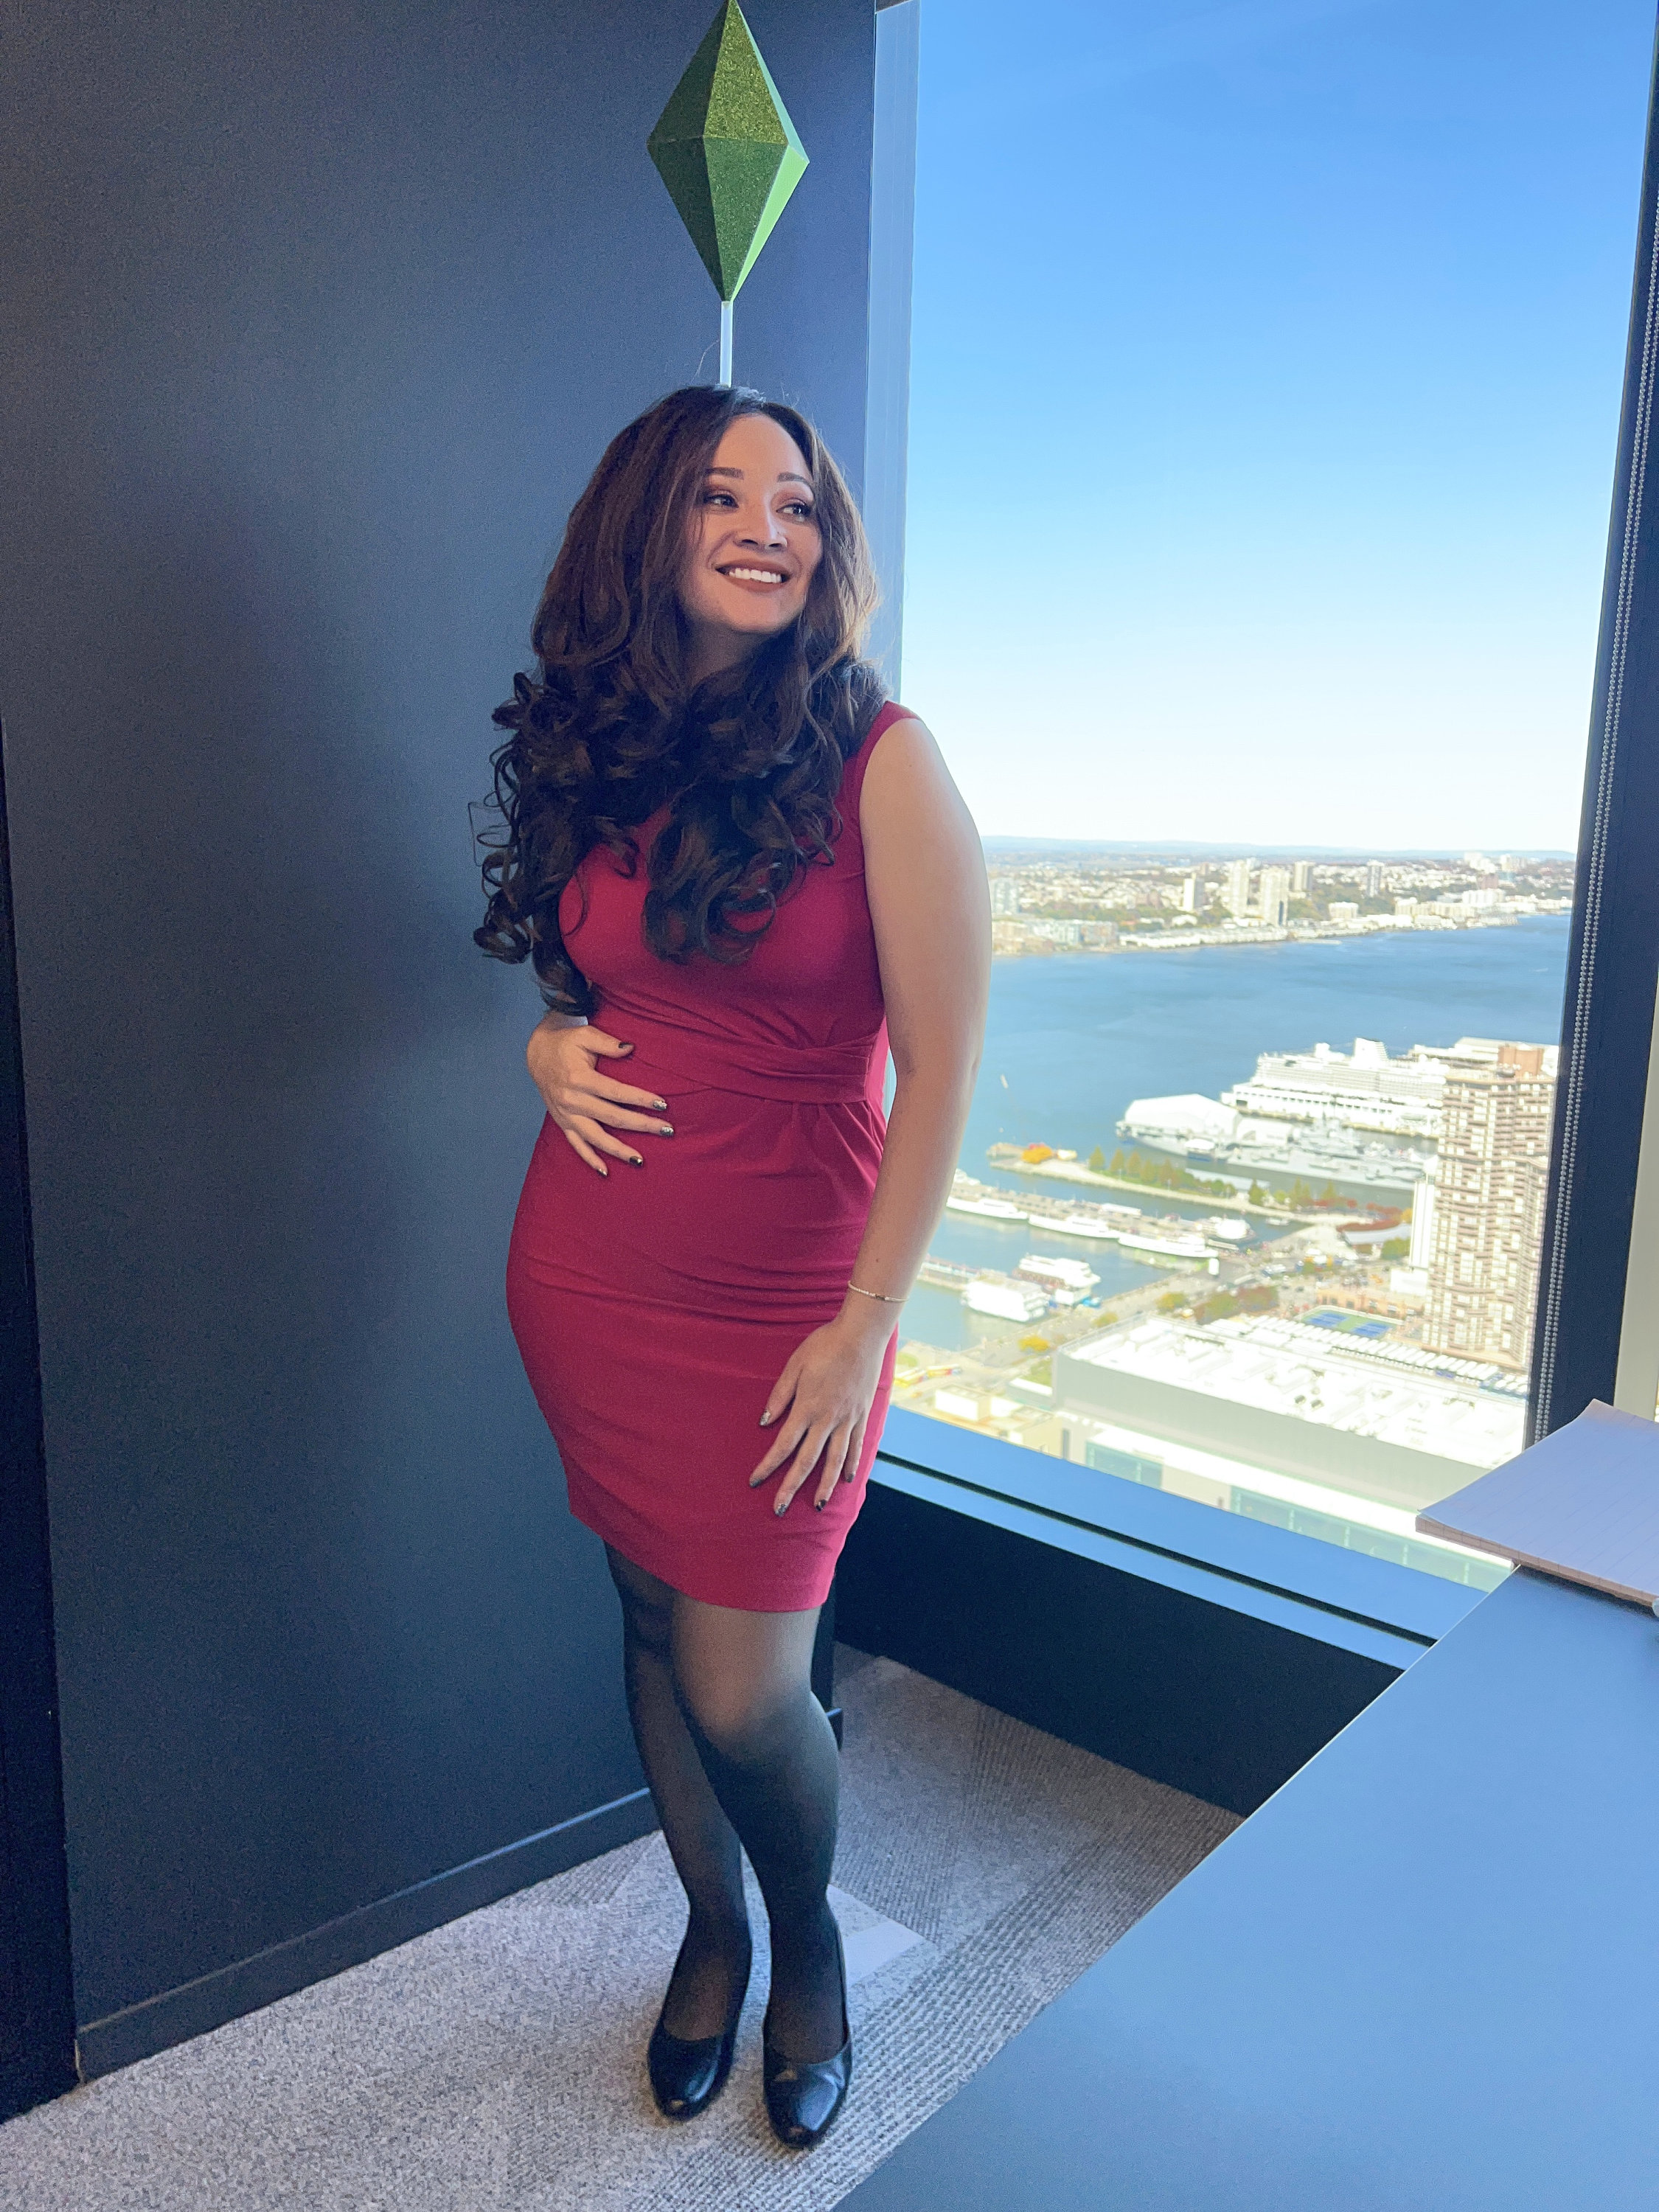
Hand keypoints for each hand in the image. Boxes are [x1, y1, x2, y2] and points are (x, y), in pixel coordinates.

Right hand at [526, 1015, 674, 1175]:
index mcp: (579, 1078)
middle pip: (612, 1118)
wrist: (538, 1053)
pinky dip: (590, 1159)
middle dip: (642, 1125)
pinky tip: (606, 1172)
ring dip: (618, 1150)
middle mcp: (572, 1100)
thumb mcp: (586, 1035)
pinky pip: (576, 1145)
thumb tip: (630, 1048)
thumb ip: (608, 1043)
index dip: (641, 1099)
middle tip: (667, 1130)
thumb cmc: (566, 1042)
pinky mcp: (562, 1123)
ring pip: (596, 1138)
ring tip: (640, 1160)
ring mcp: (566, 1115)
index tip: (663, 1104)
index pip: (617, 1092)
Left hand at [749, 1305, 892, 1513]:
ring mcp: (848, 1420)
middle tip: (779, 1509)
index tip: (755, 1482)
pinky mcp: (862, 1416)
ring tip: (816, 1505)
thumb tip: (764, 1421)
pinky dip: (851, 1465)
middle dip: (791, 1487)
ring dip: (824, 1486)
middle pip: (806, 1461)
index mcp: (807, 1408)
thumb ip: (780, 1395)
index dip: (768, 1465)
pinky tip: (847, 1480)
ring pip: (834, 1461)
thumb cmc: (824, 1345)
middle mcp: (827, 1420)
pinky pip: (857, 1447)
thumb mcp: (795, 1365)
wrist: (861, 1335)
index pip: (783, 1445)